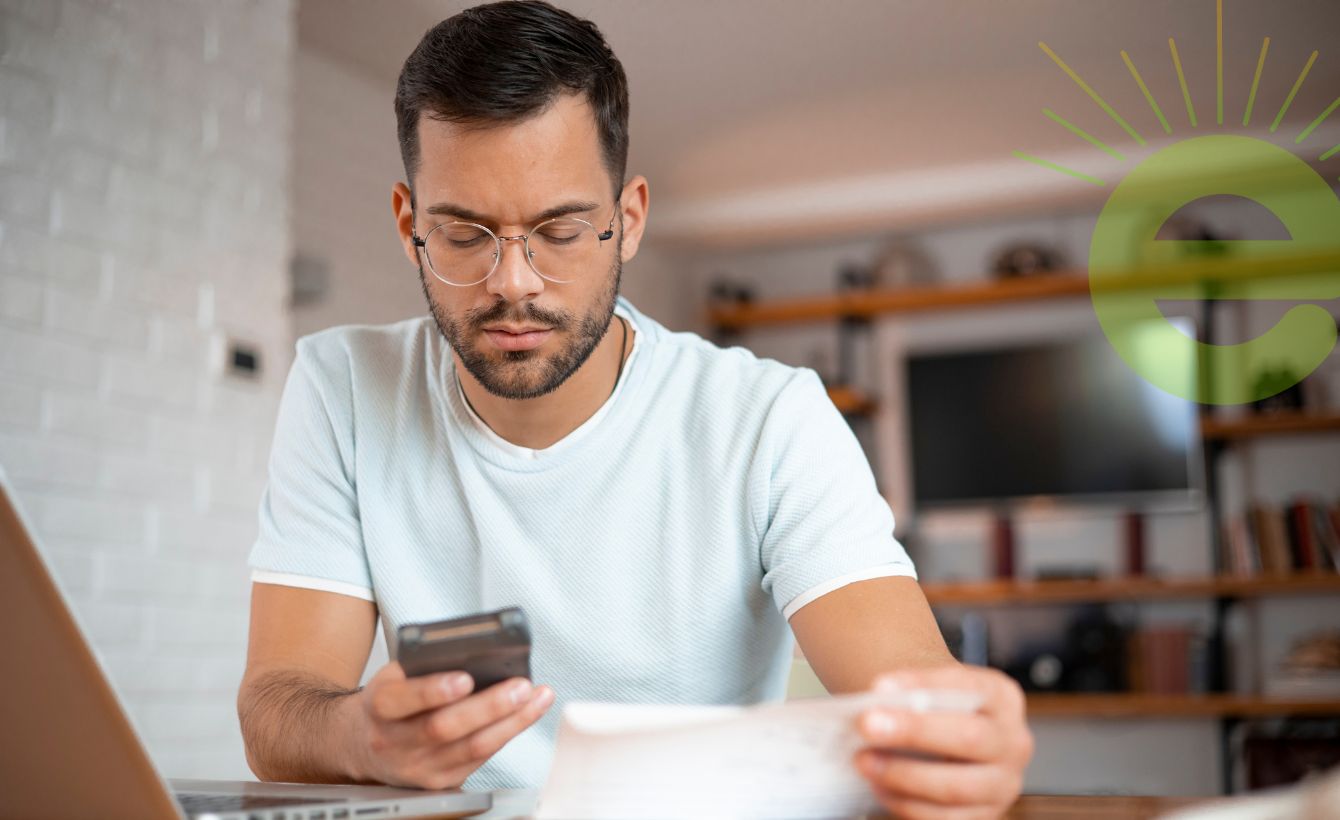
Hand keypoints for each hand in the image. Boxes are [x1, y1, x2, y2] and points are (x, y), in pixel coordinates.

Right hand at [349, 661, 554, 789]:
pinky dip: (508, 734)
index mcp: (380, 706)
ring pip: (470, 748)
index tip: (465, 678)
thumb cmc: (391, 701)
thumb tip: (476, 652)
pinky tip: (526, 714)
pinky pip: (480, 759)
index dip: (434, 690)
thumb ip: (425, 666)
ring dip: (511, 722)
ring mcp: (417, 767)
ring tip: (535, 697)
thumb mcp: (394, 676)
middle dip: (488, 706)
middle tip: (520, 686)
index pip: (402, 700)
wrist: (366, 743)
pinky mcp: (440, 781)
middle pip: (444, 728)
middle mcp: (394, 741)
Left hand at [853, 664, 1032, 818]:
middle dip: (914, 732)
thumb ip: (911, 695)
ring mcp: (1003, 784)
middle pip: (970, 737)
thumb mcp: (933, 692)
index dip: (924, 684)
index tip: (880, 687)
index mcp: (1003, 698)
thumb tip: (876, 703)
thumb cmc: (935, 710)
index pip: (968, 686)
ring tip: (864, 761)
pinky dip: (907, 803)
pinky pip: (946, 818)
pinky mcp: (985, 816)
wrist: (949, 740)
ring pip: (957, 786)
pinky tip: (879, 787)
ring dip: (904, 775)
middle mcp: (1013, 742)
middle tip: (867, 725)